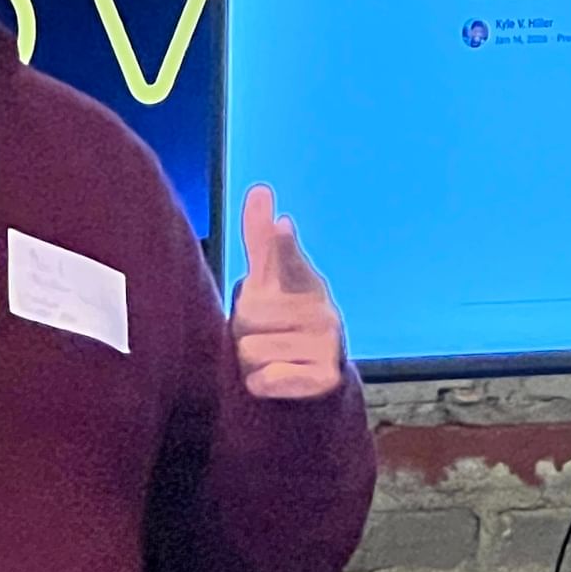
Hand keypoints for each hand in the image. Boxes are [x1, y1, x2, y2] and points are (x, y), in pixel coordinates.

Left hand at [232, 186, 346, 400]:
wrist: (315, 378)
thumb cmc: (286, 320)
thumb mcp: (272, 280)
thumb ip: (260, 238)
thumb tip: (260, 187)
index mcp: (307, 282)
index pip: (290, 259)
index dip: (283, 244)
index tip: (281, 225)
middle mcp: (323, 310)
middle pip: (246, 317)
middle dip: (243, 333)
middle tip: (266, 336)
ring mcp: (327, 344)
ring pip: (250, 351)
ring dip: (251, 362)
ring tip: (275, 359)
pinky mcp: (324, 379)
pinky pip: (263, 379)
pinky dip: (262, 384)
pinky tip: (281, 379)